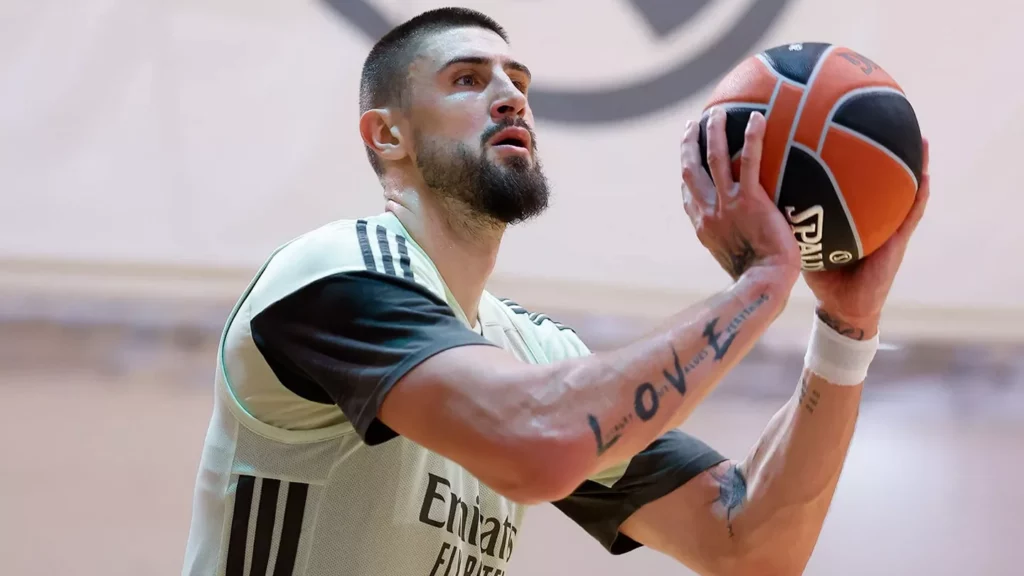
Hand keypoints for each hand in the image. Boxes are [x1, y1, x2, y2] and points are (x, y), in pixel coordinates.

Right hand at [681, 108, 800, 283]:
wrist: (764, 281)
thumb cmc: (759, 277)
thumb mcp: (739, 260)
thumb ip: (741, 241)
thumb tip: (755, 237)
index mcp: (704, 226)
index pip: (689, 195)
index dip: (687, 175)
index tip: (688, 161)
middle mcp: (709, 212)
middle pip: (690, 170)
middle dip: (688, 146)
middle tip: (693, 126)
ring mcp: (727, 204)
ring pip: (714, 159)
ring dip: (712, 133)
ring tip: (716, 113)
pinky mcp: (749, 200)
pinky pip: (750, 162)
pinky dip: (751, 138)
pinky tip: (757, 118)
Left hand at [804, 139, 931, 339]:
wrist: (842, 307)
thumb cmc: (822, 275)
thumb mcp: (803, 240)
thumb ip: (789, 218)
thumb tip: (762, 191)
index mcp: (851, 214)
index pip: (853, 180)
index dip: (854, 157)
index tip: (851, 128)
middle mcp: (872, 216)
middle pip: (880, 179)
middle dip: (884, 153)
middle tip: (888, 120)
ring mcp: (888, 226)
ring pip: (904, 189)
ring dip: (914, 164)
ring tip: (921, 137)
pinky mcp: (898, 240)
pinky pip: (912, 212)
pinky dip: (920, 192)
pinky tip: (924, 171)